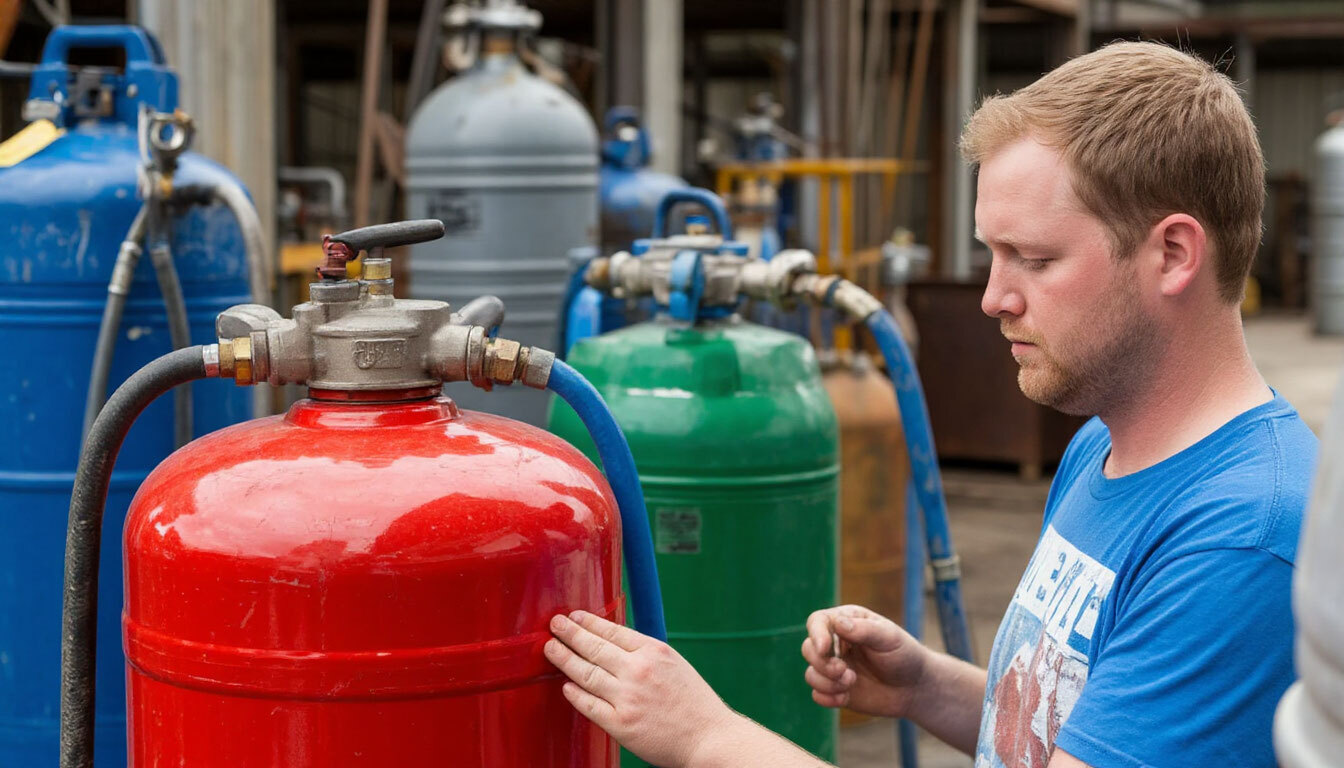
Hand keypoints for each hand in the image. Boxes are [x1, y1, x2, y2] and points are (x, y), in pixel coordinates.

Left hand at [545, 610, 743, 767]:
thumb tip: (613, 643)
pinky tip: (566, 685)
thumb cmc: (694, 703)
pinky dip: (575, 693)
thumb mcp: (675, 665)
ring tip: (551, 649)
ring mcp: (627, 698)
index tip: (573, 616)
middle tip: (554, 625)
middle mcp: (638, 670)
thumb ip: (646, 654)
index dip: (589, 622)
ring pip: (586, 673)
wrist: (709, 738)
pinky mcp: (620, 724)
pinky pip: (589, 704)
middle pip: (594, 647)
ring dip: (564, 659)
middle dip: (570, 634)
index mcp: (654, 652)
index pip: (612, 631)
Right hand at [802, 604, 929, 717]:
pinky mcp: (836, 689)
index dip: (816, 634)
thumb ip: (864, 630)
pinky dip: (827, 698)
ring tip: (851, 683)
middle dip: (823, 663)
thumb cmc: (904, 655)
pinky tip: (845, 698)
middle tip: (844, 672)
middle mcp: (835, 644)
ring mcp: (834, 668)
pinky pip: (817, 694)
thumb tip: (838, 623)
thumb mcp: (889, 638)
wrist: (914, 687)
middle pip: (808, 649)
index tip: (825, 649)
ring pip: (811, 673)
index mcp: (846, 622)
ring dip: (827, 682)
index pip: (818, 621)